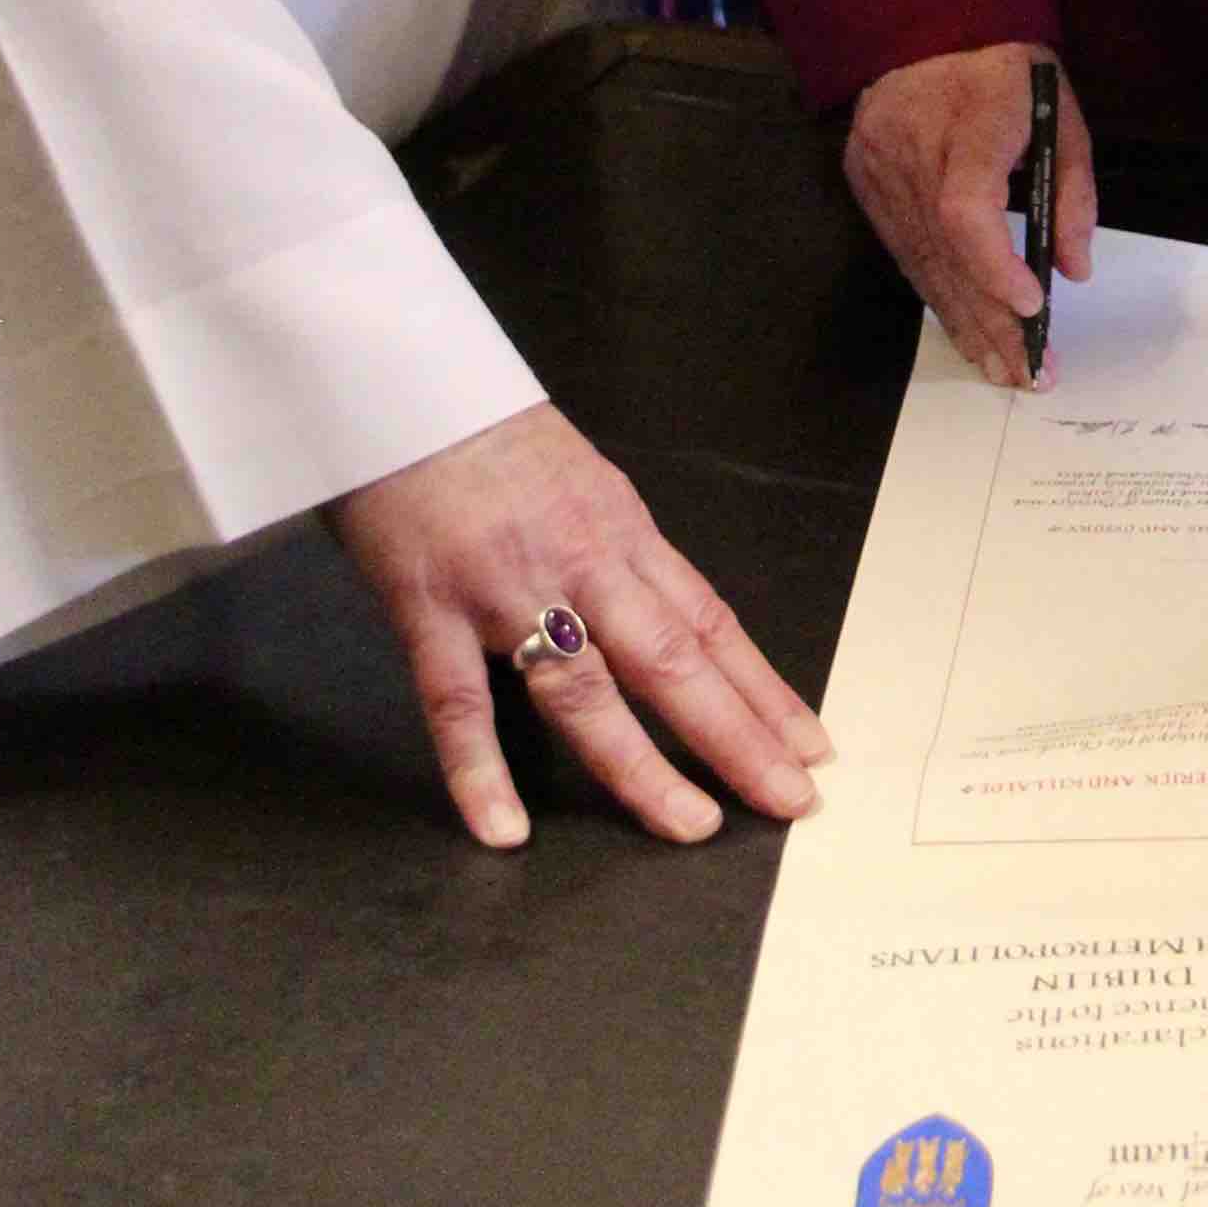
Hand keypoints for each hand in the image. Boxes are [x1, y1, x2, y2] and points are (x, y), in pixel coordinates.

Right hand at [331, 402, 830, 852]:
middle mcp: (581, 561)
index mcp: (620, 531)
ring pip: (586, 690)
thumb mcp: (575, 479)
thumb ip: (611, 550)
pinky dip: (480, 771)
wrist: (398, 377)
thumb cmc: (480, 428)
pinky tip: (504, 830)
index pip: (709, 622)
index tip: (809, 745)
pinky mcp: (432, 604)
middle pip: (673, 660)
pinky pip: (458, 701)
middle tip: (790, 800)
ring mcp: (507, 586)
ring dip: (641, 766)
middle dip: (738, 736)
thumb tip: (652, 611)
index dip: (762, 688)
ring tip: (689, 825)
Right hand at [845, 42, 1097, 390]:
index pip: (966, 210)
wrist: (924, 24)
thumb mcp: (1060, 112)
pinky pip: (903, 252)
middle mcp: (913, 152)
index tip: (1035, 304)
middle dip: (993, 321)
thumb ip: (1072, 190)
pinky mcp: (864, 182)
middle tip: (1032, 374)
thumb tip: (1075, 269)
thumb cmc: (1005, 69)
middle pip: (946, 254)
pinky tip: (964, 332)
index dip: (996, 267)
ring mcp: (880, 170)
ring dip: (964, 323)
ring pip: (921, 262)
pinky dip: (936, 294)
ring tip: (1003, 371)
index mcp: (969, 124)